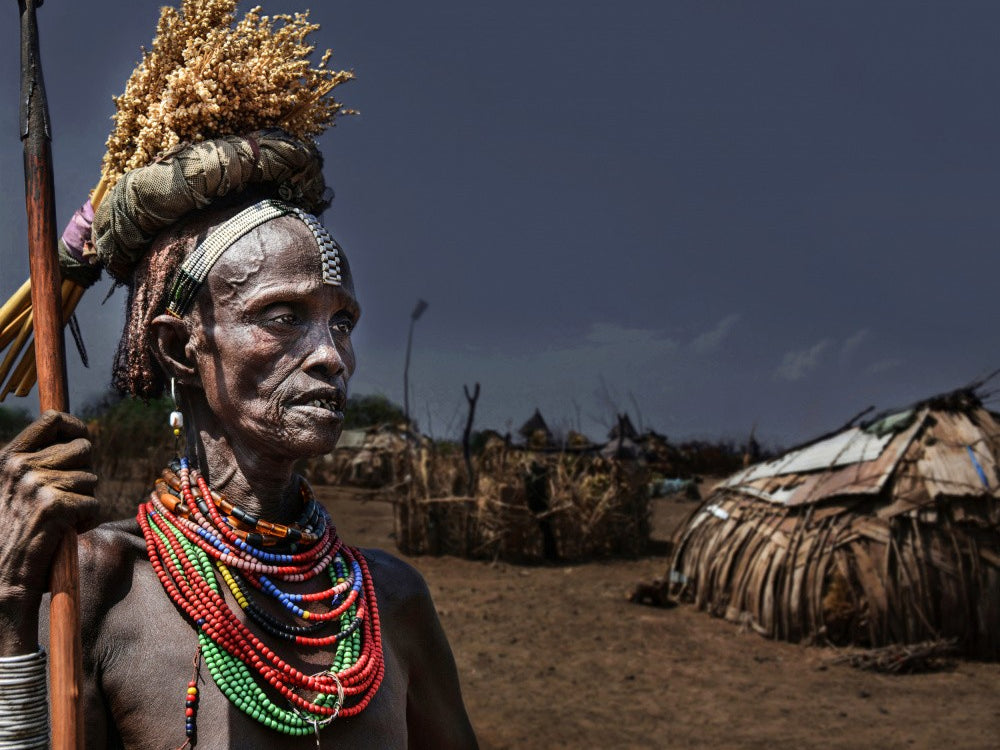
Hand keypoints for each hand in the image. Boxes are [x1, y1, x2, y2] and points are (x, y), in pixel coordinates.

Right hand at [0, 410, 97, 653]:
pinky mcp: (53, 506)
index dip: (77, 427)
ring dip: (85, 503)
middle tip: (69, 499)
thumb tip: (82, 443)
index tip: (84, 441)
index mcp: (8, 458)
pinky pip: (94, 505)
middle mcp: (19, 465)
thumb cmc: (14, 536)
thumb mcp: (15, 492)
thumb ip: (39, 466)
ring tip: (60, 522)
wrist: (0, 580)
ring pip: (91, 480)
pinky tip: (64, 535)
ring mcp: (35, 484)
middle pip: (82, 449)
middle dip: (85, 474)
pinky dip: (87, 522)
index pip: (52, 421)